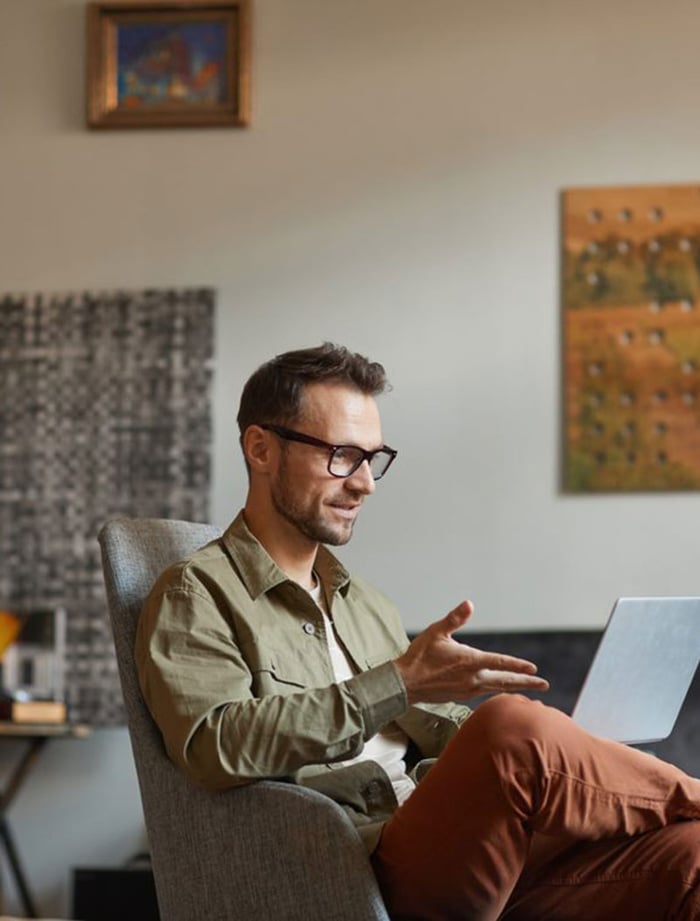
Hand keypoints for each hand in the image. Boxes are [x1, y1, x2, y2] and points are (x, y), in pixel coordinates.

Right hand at [394, 600, 549, 704]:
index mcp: (469, 661)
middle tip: (544, 684)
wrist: (404, 684)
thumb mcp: (437, 632)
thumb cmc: (419, 656)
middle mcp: (472, 678)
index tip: (534, 668)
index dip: (518, 665)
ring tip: (526, 687)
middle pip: (505, 681)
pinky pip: (484, 692)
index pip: (500, 662)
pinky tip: (498, 687)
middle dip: (526, 682)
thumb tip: (469, 603)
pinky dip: (496, 690)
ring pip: (496, 688)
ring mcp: (467, 689)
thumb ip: (455, 618)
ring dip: (513, 687)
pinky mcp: (460, 696)